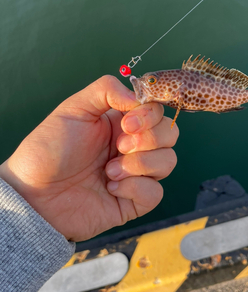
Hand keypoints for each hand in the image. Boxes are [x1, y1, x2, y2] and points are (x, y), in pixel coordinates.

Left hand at [0, 75, 178, 241]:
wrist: (34, 195)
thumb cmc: (49, 150)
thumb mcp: (73, 109)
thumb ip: (106, 90)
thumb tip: (138, 96)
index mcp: (121, 122)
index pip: (157, 111)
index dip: (149, 116)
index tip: (126, 123)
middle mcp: (132, 146)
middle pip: (170, 134)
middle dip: (147, 139)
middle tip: (118, 146)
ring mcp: (135, 174)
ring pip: (168, 161)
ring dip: (139, 165)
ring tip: (108, 171)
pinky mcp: (133, 201)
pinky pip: (156, 193)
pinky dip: (135, 188)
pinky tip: (110, 188)